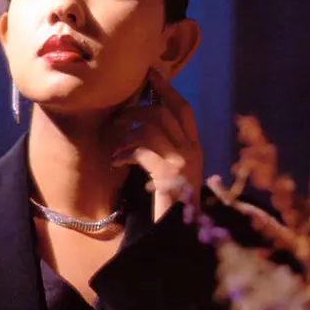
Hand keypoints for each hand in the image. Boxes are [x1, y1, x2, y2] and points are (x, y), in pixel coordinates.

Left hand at [110, 68, 202, 221]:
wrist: (177, 235)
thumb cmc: (167, 202)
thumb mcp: (170, 170)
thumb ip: (163, 147)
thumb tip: (140, 118)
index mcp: (195, 148)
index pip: (183, 109)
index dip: (167, 89)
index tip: (150, 74)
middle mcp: (193, 151)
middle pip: (165, 112)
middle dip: (138, 107)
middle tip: (118, 113)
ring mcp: (183, 162)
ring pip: (152, 126)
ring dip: (128, 129)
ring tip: (114, 141)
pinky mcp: (169, 175)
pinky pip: (142, 149)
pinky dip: (125, 151)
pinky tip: (116, 160)